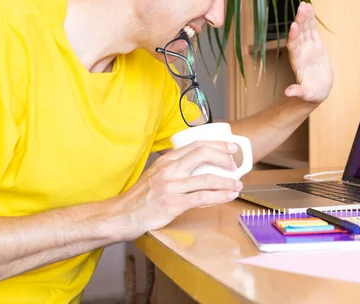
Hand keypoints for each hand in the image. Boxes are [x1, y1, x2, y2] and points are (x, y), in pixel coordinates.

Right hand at [116, 141, 242, 238]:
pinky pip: (202, 198)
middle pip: (202, 154)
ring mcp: (171, 186)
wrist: (122, 215)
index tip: (230, 147)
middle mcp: (169, 170)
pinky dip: (220, 196)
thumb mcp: (156, 176)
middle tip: (235, 165)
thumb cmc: (141, 198)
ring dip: (227, 181)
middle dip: (224, 158)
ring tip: (237, 185)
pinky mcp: (173, 204)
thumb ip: (175, 170)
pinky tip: (229, 197)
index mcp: (166, 161)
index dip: (216, 144)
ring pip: (206, 178)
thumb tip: (200, 170)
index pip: (195, 145)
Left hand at [285, 2, 333, 103]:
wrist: (318, 91)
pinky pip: (312, 30)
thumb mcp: (306, 94)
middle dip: (300, 21)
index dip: (293, 36)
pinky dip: (311, 20)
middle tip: (301, 8)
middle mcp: (300, 52)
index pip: (293, 46)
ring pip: (305, 29)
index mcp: (297, 62)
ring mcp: (308, 47)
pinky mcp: (316, 45)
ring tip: (305, 4)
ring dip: (305, 17)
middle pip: (299, 34)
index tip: (294, 26)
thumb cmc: (311, 94)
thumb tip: (288, 93)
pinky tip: (310, 8)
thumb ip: (297, 92)